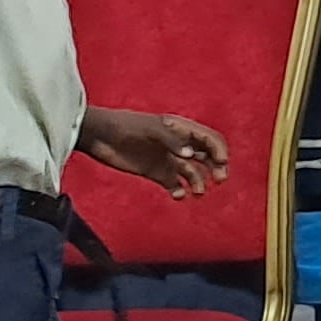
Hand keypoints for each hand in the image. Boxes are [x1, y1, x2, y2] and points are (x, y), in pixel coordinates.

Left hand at [79, 108, 229, 198]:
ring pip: (194, 173)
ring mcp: (168, 159)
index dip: (220, 150)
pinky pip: (175, 185)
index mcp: (181, 129)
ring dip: (200, 182)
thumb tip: (192, 156)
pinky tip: (177, 195)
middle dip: (217, 168)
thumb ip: (171, 141)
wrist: (98, 135)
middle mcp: (179, 145)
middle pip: (208, 157)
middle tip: (219, 180)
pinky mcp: (156, 173)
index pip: (210, 139)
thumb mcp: (149, 129)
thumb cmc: (124, 126)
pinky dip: (180, 191)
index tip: (222, 163)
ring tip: (197, 192)